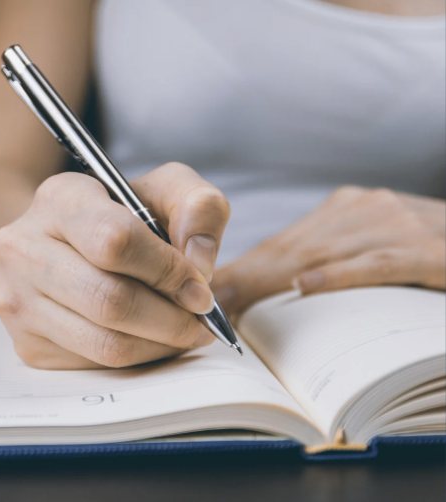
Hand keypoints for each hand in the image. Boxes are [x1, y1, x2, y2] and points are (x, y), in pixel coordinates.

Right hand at [0, 162, 230, 368]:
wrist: (61, 245)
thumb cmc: (121, 218)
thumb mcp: (164, 192)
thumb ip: (198, 208)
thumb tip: (199, 264)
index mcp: (60, 198)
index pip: (115, 241)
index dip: (167, 271)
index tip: (199, 288)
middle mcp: (23, 248)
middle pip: (111, 301)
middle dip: (171, 318)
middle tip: (199, 320)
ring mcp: (18, 300)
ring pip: (105, 343)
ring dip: (160, 344)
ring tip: (182, 331)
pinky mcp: (27, 345)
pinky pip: (95, 365)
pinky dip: (138, 358)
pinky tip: (149, 338)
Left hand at [211, 186, 445, 317]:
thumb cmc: (428, 249)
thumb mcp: (375, 243)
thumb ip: (333, 259)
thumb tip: (281, 293)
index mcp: (347, 211)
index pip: (283, 244)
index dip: (241, 269)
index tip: (204, 293)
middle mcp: (364, 210)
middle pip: (291, 249)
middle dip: (242, 278)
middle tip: (201, 303)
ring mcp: (397, 225)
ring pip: (323, 254)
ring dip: (271, 281)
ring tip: (230, 304)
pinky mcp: (431, 249)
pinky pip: (378, 262)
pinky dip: (340, 275)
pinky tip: (306, 286)